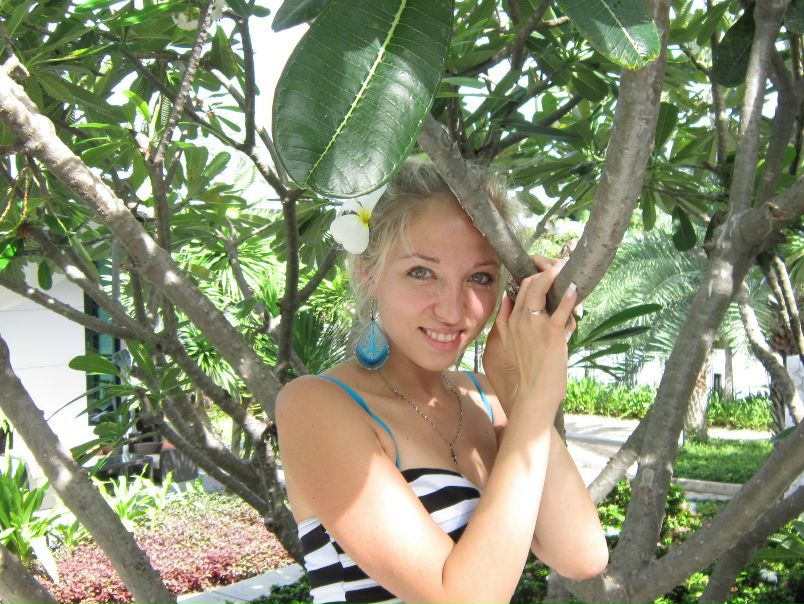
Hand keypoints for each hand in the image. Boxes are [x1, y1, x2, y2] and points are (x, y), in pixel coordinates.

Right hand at [488, 257, 577, 409]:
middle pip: (530, 284)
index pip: (521, 289)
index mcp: (511, 322)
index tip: (549, 275)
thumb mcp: (509, 344)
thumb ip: (506, 322)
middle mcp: (520, 320)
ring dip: (554, 275)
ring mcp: (535, 325)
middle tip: (560, 268)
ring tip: (566, 267)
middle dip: (546, 271)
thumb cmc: (527, 372)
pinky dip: (568, 297)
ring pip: (540, 289)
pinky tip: (575, 289)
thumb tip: (508, 301)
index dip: (535, 277)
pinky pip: (560, 309)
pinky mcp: (551, 333)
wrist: (533, 394)